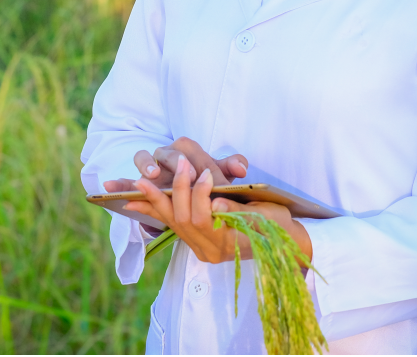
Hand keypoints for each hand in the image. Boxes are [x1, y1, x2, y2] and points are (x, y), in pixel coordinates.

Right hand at [101, 137, 247, 192]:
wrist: (198, 193)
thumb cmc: (209, 182)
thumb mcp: (221, 176)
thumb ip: (230, 168)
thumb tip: (241, 167)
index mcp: (187, 149)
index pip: (187, 148)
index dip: (192, 161)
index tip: (198, 175)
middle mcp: (168, 155)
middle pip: (163, 152)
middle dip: (168, 163)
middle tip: (174, 176)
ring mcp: (153, 169)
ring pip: (143, 159)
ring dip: (144, 166)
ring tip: (149, 177)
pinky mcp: (142, 184)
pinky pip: (126, 182)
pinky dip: (119, 185)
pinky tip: (108, 189)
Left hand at [124, 155, 312, 265]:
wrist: (285, 247)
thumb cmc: (281, 227)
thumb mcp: (268, 217)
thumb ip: (242, 212)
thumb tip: (216, 203)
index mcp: (228, 245)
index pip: (203, 220)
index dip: (199, 194)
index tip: (204, 172)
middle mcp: (210, 251)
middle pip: (182, 220)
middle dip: (176, 190)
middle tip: (176, 165)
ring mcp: (201, 248)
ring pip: (171, 223)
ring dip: (155, 200)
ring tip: (139, 180)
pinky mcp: (195, 242)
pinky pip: (170, 226)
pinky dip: (152, 211)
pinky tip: (131, 201)